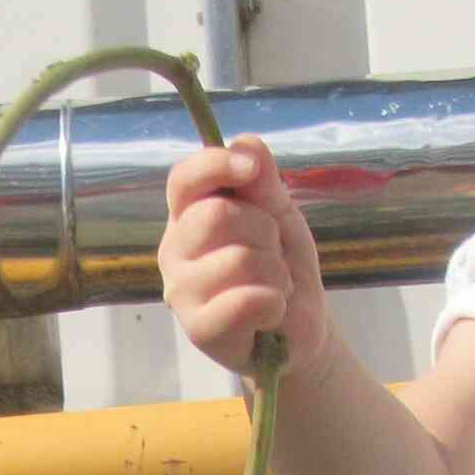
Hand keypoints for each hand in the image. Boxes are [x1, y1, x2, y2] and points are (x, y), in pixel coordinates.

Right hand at [159, 135, 329, 374]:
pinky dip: (274, 303)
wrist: (300, 324)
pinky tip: (271, 312)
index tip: (250, 170)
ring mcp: (181, 292)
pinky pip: (244, 301)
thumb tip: (245, 144)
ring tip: (274, 286)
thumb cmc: (281, 263)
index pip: (184, 178)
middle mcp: (175, 250)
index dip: (216, 164)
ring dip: (275, 272)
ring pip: (237, 260)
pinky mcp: (198, 329)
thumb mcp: (279, 212)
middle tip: (272, 252)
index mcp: (188, 215)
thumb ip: (262, 180)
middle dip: (264, 231)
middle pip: (216, 215)